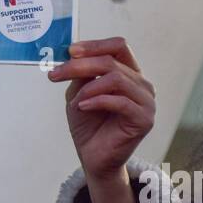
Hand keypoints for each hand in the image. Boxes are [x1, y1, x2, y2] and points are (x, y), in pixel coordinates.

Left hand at [48, 37, 156, 202]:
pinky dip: (97, 101)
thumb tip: (75, 53)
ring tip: (75, 101)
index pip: (118, 46)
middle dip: (79, 65)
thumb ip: (82, 73)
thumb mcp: (80, 92)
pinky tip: (82, 107)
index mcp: (129, 73)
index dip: (94, 45)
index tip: (70, 51)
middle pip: (111, 61)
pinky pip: (121, 101)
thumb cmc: (88, 124)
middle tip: (55, 75)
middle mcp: (142, 84)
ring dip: (89, 86)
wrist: (92, 157)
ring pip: (116, 78)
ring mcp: (146, 101)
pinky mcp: (144, 119)